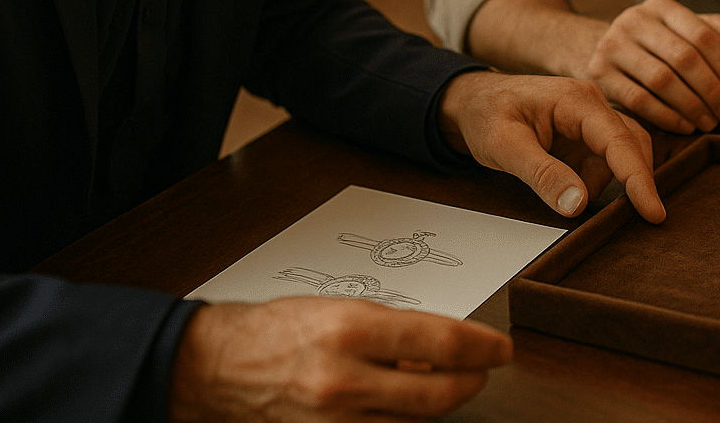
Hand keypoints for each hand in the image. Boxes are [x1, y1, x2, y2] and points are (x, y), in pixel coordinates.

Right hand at [169, 297, 508, 420]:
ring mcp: (336, 420)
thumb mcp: (343, 308)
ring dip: (438, 402)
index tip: (501, 347)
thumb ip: (395, 329)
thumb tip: (442, 346)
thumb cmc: (277, 330)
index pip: (441, 340)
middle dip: (471, 382)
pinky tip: (405, 402)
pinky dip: (404, 420)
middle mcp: (345, 380)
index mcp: (350, 331)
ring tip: (444, 380)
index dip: (481, 347)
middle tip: (483, 369)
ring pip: (415, 421)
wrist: (218, 368)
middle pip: (437, 393)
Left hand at [439, 71, 665, 223]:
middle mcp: (591, 104)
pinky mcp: (585, 135)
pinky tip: (573, 190)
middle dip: (636, 181)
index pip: (619, 139)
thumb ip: (542, 174)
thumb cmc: (485, 115)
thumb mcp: (504, 146)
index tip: (653, 211)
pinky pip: (604, 161)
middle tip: (641, 218)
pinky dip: (596, 182)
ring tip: (579, 200)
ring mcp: (590, 119)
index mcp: (575, 100)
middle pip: (632, 143)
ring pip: (620, 154)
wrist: (471, 102)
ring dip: (609, 183)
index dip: (638, 177)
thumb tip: (579, 204)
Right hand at [585, 0, 719, 133]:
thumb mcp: (684, 30)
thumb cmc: (659, 43)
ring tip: (710, 122)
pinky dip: (667, 117)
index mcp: (659, 5)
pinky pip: (639, 100)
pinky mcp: (598, 73)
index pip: (701, 34)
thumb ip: (713, 31)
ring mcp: (611, 45)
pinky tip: (686, 127)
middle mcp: (632, 20)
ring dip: (692, 107)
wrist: (607, 51)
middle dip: (711, 90)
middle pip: (683, 58)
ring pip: (662, 81)